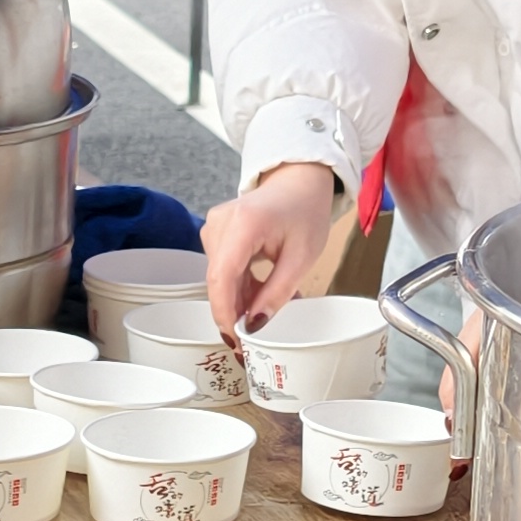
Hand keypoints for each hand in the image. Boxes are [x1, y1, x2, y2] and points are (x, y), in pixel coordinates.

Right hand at [205, 161, 342, 334]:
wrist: (299, 181)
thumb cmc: (305, 210)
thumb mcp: (302, 257)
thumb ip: (278, 292)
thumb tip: (255, 324)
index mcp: (243, 224)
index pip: (222, 278)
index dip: (225, 313)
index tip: (235, 339)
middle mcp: (220, 223)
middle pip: (219, 281)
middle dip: (236, 311)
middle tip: (255, 336)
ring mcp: (215, 226)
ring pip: (220, 278)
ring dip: (241, 298)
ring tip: (269, 303)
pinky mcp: (216, 232)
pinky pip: (223, 269)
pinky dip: (240, 285)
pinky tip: (260, 291)